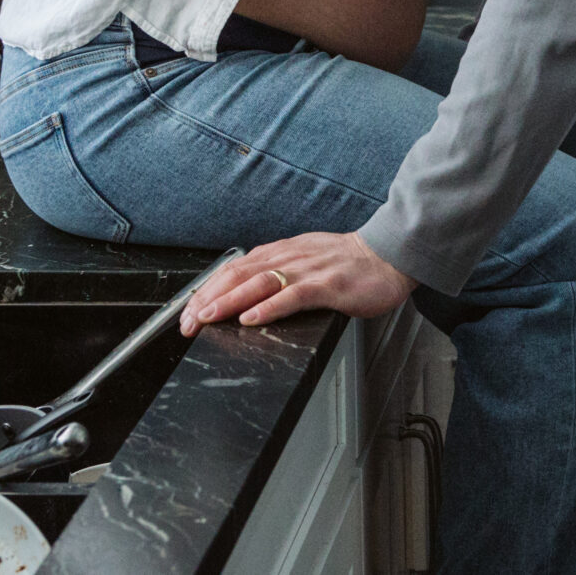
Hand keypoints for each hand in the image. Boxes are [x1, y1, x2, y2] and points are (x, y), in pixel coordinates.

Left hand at [179, 233, 414, 333]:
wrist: (388, 255)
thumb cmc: (347, 264)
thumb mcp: (304, 261)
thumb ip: (277, 274)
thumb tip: (244, 296)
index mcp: (280, 253)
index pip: (233, 269)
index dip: (206, 290)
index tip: (186, 313)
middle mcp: (289, 257)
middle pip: (238, 275)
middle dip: (207, 298)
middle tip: (186, 321)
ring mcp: (307, 270)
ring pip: (259, 283)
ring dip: (228, 301)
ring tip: (207, 317)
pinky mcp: (327, 284)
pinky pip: (292, 295)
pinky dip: (268, 307)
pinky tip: (251, 318)